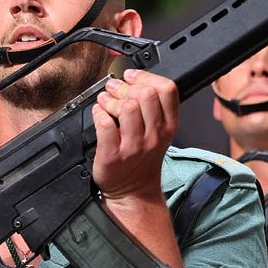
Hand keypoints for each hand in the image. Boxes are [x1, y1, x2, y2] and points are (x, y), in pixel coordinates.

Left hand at [93, 68, 178, 204]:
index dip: (147, 76)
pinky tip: (99, 115)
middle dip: (126, 87)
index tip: (132, 76)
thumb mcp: (160, 134)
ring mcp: (134, 146)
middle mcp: (154, 135)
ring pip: (126, 107)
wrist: (133, 192)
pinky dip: (98, 114)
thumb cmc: (143, 160)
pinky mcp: (113, 155)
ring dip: (111, 100)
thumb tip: (133, 79)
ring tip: (106, 102)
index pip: (167, 89)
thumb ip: (154, 108)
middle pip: (146, 94)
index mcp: (168, 126)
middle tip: (115, 90)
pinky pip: (105, 124)